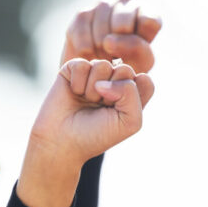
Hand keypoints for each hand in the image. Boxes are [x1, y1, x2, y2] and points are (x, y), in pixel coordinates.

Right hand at [18, 59, 154, 206]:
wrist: (63, 142)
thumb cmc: (98, 134)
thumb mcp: (130, 121)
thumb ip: (132, 93)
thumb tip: (103, 77)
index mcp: (131, 93)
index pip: (145, 81)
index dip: (132, 98)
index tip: (119, 114)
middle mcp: (114, 80)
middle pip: (125, 70)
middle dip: (112, 93)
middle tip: (100, 107)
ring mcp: (94, 73)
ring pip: (102, 65)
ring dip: (93, 89)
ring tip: (87, 101)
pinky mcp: (73, 69)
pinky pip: (82, 64)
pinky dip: (78, 83)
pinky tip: (74, 93)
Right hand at [61, 0, 161, 72]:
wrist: (102, 73)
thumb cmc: (129, 65)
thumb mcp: (142, 62)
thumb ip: (137, 49)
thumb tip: (108, 41)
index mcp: (146, 11)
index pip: (148, 21)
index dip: (140, 42)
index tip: (135, 52)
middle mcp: (126, 2)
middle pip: (123, 25)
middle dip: (119, 49)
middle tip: (117, 59)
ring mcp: (102, 5)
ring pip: (102, 33)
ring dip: (103, 54)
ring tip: (105, 59)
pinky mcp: (82, 15)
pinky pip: (84, 39)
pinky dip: (88, 54)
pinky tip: (92, 55)